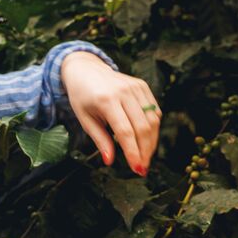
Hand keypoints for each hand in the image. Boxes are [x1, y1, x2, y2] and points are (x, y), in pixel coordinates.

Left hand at [60, 51, 160, 175]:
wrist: (86, 69)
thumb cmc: (82, 96)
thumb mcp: (85, 119)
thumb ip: (99, 140)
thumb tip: (110, 160)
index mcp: (106, 100)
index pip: (125, 132)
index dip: (133, 152)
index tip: (137, 169)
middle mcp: (124, 91)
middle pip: (142, 127)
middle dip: (145, 151)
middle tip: (142, 168)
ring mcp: (136, 87)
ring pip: (152, 120)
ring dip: (151, 142)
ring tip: (145, 157)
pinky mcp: (143, 86)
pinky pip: (155, 111)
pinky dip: (154, 128)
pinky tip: (147, 140)